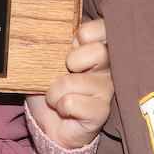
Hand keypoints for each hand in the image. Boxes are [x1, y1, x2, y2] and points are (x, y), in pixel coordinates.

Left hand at [26, 18, 111, 150]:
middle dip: (71, 61)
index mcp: (97, 48)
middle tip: (64, 71)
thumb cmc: (49, 88)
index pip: (104, 28)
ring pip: (75, 81)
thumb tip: (46, 33)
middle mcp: (108, 68)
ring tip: (56, 97)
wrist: (49, 125)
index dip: (85, 33)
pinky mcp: (101, 112)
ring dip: (54, 91)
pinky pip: (72, 102)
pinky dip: (60, 106)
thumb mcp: (46, 61)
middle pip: (99, 52)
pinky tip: (65, 111)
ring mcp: (107, 91)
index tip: (72, 43)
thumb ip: (53, 44)